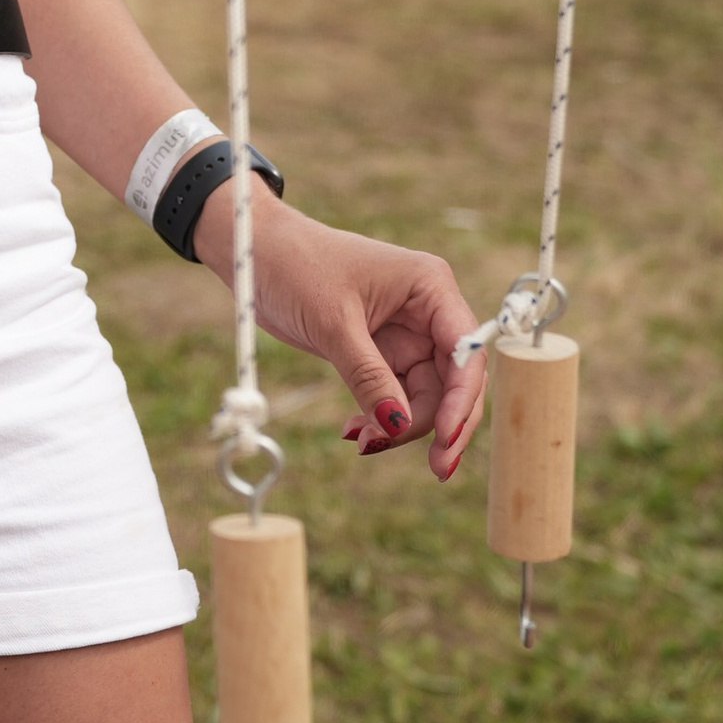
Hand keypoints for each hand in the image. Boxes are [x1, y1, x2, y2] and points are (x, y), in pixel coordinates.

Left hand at [196, 189, 486, 477]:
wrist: (256, 253)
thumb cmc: (296, 266)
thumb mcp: (333, 323)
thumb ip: (368, 375)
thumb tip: (399, 425)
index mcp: (430, 287)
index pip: (466, 352)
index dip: (464, 399)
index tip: (446, 438)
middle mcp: (428, 311)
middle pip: (454, 382)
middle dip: (442, 425)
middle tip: (434, 470)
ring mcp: (407, 334)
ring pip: (425, 397)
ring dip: (401, 426)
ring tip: (362, 440)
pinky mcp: (382, 352)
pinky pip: (394, 396)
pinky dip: (380, 418)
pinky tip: (354, 431)